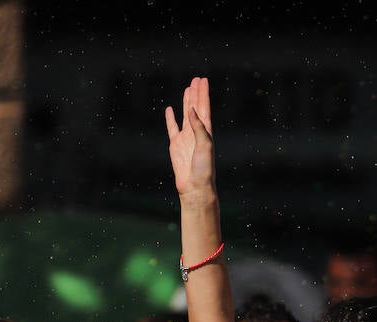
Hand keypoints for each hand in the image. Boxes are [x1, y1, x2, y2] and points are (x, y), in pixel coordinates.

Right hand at [165, 77, 216, 198]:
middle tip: (196, 79)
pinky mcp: (176, 145)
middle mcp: (196, 132)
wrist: (194, 187)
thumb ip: (199, 128)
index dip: (203, 94)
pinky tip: (170, 109)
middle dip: (196, 93)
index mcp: (206, 132)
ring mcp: (186, 138)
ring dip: (187, 101)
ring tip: (187, 89)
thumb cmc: (204, 169)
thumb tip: (192, 110)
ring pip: (185, 114)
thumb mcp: (205, 146)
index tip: (202, 80)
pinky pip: (172, 127)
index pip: (204, 108)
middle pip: (196, 108)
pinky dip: (171, 118)